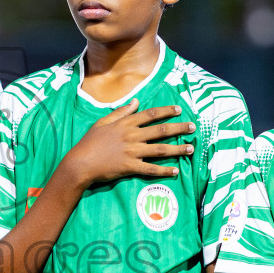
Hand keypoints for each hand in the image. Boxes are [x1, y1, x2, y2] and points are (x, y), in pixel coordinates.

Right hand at [62, 101, 193, 188]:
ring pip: (160, 149)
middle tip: (193, 128)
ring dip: (177, 149)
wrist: (80, 163)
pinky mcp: (130, 167)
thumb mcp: (103, 122)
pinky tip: (175, 171)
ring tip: (190, 149)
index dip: (166, 111)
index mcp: (125, 124)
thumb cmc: (89, 142)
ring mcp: (132, 152)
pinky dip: (164, 171)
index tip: (179, 110)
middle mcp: (132, 136)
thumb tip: (136, 101)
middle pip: (161, 130)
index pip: (150, 114)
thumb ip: (121, 112)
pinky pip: (151, 169)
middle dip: (179, 128)